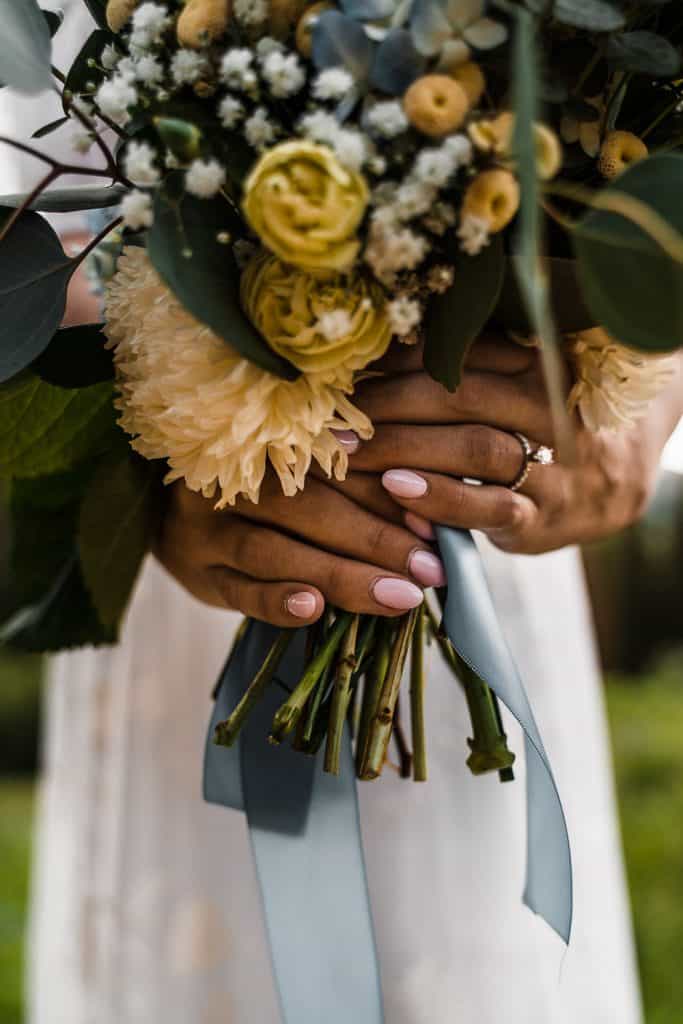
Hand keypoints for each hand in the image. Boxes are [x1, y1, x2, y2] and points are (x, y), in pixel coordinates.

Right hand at [155, 473, 446, 626]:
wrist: (173, 514)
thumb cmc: (263, 492)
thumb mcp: (299, 471)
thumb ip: (354, 478)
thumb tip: (430, 513)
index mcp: (265, 439)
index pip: (334, 463)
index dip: (386, 493)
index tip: (434, 523)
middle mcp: (231, 477)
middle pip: (308, 507)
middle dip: (376, 540)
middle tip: (430, 570)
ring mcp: (207, 526)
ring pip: (276, 550)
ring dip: (340, 575)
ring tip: (399, 598)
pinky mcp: (198, 573)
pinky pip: (237, 589)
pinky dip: (276, 601)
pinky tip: (314, 610)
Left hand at [331, 339, 682, 554]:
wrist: (614, 480)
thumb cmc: (540, 426)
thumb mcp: (514, 386)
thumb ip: (465, 370)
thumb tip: (374, 354)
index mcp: (533, 362)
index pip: (456, 352)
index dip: (396, 361)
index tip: (345, 373)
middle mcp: (546, 406)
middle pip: (457, 394)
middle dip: (387, 404)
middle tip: (333, 418)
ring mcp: (549, 462)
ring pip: (473, 447)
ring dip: (404, 448)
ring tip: (351, 453)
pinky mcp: (542, 516)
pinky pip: (490, 505)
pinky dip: (441, 497)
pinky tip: (397, 490)